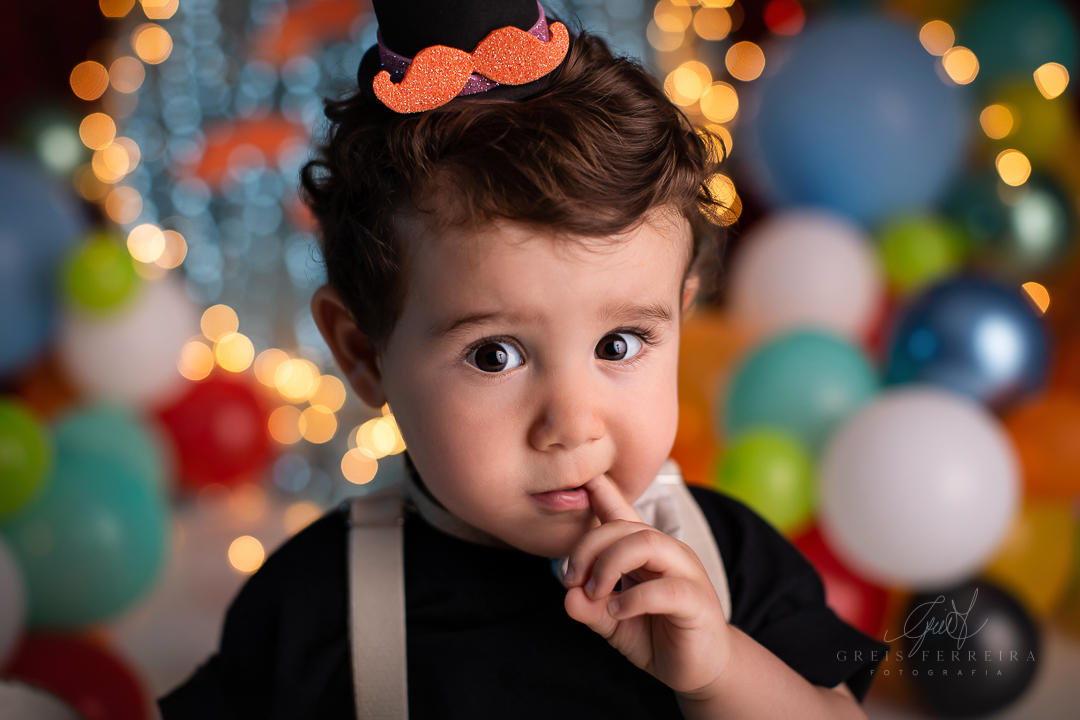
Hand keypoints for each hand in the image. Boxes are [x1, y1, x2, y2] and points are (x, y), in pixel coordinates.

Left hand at [562, 473, 732, 698]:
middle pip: (625, 527)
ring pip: (647, 543)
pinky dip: (634, 598)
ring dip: (610, 564)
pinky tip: (617, 611)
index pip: (622, 513)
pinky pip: (666, 589)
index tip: (585, 478)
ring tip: (594, 592)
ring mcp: (686, 574)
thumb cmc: (656, 636)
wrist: (699, 670)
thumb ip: (589, 608)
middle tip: (571, 580)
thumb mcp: (612, 622)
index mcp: (645, 551)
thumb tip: (568, 597)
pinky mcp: (697, 602)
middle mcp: (667, 553)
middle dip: (589, 547)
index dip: (602, 492)